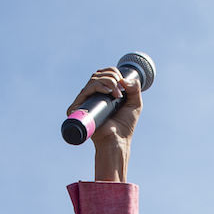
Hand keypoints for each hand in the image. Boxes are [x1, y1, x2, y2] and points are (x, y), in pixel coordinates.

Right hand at [67, 66, 141, 182]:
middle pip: (98, 74)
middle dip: (112, 77)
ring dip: (108, 81)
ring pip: (93, 80)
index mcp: (103, 93)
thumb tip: (123, 79)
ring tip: (117, 94)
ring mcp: (85, 101)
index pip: (103, 73)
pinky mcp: (79, 108)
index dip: (113, 73)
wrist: (117, 140)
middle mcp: (93, 95)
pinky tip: (107, 91)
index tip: (123, 85)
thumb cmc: (125, 125)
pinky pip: (86, 90)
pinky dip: (97, 86)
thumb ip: (134, 88)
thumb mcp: (135, 103)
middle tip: (120, 92)